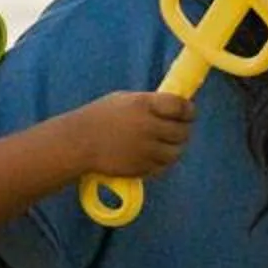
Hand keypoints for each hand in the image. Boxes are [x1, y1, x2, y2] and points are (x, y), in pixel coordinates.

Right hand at [78, 89, 192, 181]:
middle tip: (178, 128)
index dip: (188, 110)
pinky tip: (153, 154)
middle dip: (183, 129)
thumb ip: (150, 104)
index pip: (180, 106)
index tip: (188, 112)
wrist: (79, 142)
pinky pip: (162, 165)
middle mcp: (148, 127)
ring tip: (166, 143)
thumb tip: (175, 107)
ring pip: (176, 151)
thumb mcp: (125, 100)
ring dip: (174, 147)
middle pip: (182, 131)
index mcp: (144, 105)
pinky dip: (162, 161)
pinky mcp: (141, 167)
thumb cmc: (100, 116)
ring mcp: (145, 149)